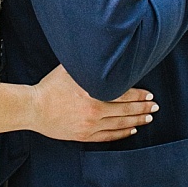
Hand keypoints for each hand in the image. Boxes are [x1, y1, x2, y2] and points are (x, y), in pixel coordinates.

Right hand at [28, 65, 158, 141]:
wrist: (32, 108)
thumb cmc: (49, 87)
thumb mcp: (70, 69)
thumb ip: (87, 64)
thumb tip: (101, 50)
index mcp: (92, 94)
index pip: (123, 95)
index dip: (139, 95)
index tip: (149, 95)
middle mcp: (94, 111)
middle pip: (126, 111)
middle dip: (143, 108)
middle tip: (154, 107)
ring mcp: (89, 126)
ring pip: (120, 124)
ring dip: (137, 121)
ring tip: (148, 118)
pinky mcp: (84, 136)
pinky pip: (108, 136)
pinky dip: (122, 133)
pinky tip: (131, 129)